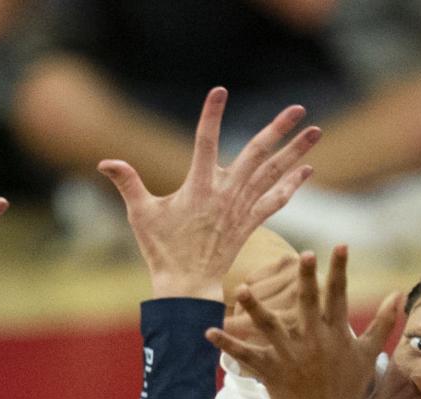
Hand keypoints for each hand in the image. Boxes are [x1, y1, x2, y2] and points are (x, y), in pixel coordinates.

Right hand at [98, 87, 320, 300]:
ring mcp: (241, 209)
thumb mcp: (140, 215)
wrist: (187, 286)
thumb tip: (104, 162)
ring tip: (316, 131)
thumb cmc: (162, 250)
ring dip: (295, 152)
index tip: (220, 91)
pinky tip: (307, 170)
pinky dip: (292, 185)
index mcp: (198, 187)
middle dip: (279, 129)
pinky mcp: (249, 223)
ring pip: (273, 174)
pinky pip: (276, 201)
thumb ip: (127, 183)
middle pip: (257, 154)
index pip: (205, 141)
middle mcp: (225, 194)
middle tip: (299, 109)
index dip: (212, 115)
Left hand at [206, 246, 401, 398]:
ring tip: (242, 290)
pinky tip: (209, 332)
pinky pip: (246, 356)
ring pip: (271, 327)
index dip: (340, 270)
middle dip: (306, 279)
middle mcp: (314, 342)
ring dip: (256, 309)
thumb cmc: (350, 388)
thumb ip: (382, 321)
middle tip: (303, 255)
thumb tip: (399, 293)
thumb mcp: (369, 353)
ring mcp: (292, 357)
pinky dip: (228, 345)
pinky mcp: (273, 373)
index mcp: (336, 335)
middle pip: (308, 304)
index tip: (340, 246)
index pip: (339, 296)